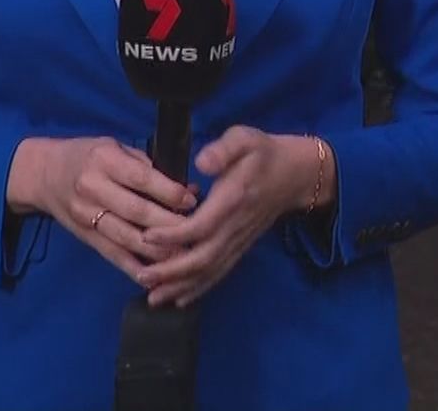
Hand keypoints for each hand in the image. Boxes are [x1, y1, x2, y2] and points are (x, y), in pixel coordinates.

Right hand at [7, 137, 198, 285]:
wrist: (44, 175)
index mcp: (104, 160)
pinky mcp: (85, 237)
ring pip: (126, 237)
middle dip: (169, 225)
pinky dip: (135, 268)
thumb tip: (188, 188)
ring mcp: (86, 216)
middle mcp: (92, 188)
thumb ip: (147, 166)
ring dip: (157, 251)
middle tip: (196, 233)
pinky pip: (113, 255)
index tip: (192, 201)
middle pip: (136, 211)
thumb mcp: (115, 147)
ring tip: (184, 256)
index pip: (141, 178)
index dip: (169, 192)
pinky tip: (156, 278)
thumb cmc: (88, 157)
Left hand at [135, 126, 327, 306]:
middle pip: (203, 258)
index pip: (202, 225)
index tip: (146, 236)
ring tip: (153, 298)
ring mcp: (240, 240)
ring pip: (210, 271)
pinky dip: (199, 288)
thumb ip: (223, 149)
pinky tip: (180, 299)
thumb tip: (202, 162)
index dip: (174, 234)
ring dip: (181, 286)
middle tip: (142, 276)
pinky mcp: (241, 247)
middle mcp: (236, 226)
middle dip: (172, 271)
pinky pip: (220, 272)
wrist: (296, 174)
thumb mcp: (244, 138)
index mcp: (233, 200)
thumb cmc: (263, 153)